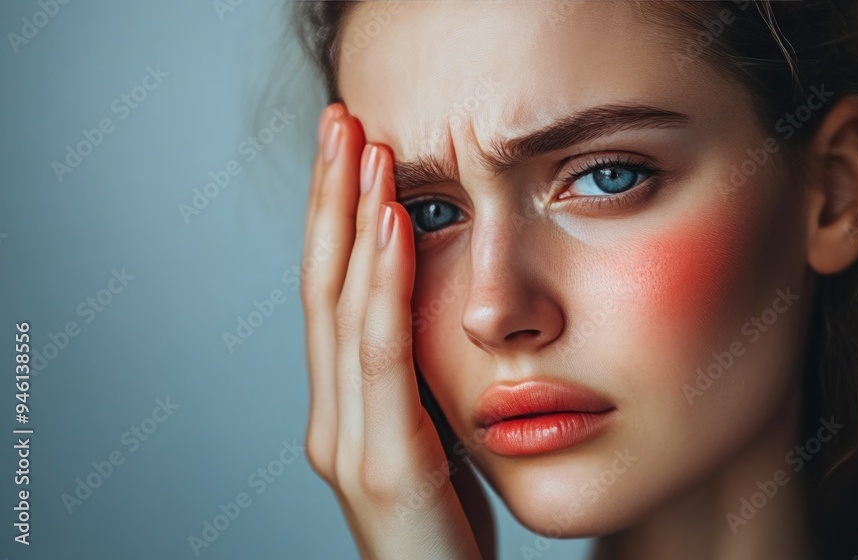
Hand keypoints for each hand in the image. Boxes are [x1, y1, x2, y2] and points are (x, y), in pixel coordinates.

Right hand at [300, 103, 494, 559]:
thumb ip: (420, 385)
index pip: (332, 294)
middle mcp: (331, 418)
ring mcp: (348, 441)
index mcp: (344, 409)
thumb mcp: (434, 441)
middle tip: (341, 120)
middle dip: (331, 198)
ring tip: (365, 149)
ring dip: (352, 220)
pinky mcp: (381, 465)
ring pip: (341, 308)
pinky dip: (382, 284)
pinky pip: (380, 356)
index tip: (353, 150)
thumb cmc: (447, 533)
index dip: (336, 218)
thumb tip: (440, 316)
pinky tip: (391, 225)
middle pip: (322, 285)